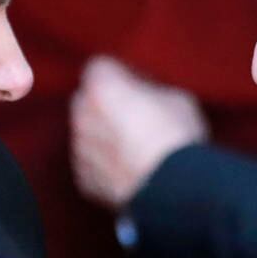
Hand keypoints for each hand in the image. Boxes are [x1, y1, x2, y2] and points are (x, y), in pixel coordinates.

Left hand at [70, 56, 208, 210]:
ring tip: (133, 147)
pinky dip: (103, 164)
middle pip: (86, 100)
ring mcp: (79, 150)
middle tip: (133, 115)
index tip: (138, 84)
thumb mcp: (176, 97)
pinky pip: (90, 164)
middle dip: (105, 103)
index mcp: (101, 87)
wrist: (171, 190)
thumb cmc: (175, 138)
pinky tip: (129, 169)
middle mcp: (82, 116)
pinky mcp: (84, 180)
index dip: (120, 73)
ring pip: (86, 134)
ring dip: (103, 134)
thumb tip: (147, 96)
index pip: (100, 67)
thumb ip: (151, 90)